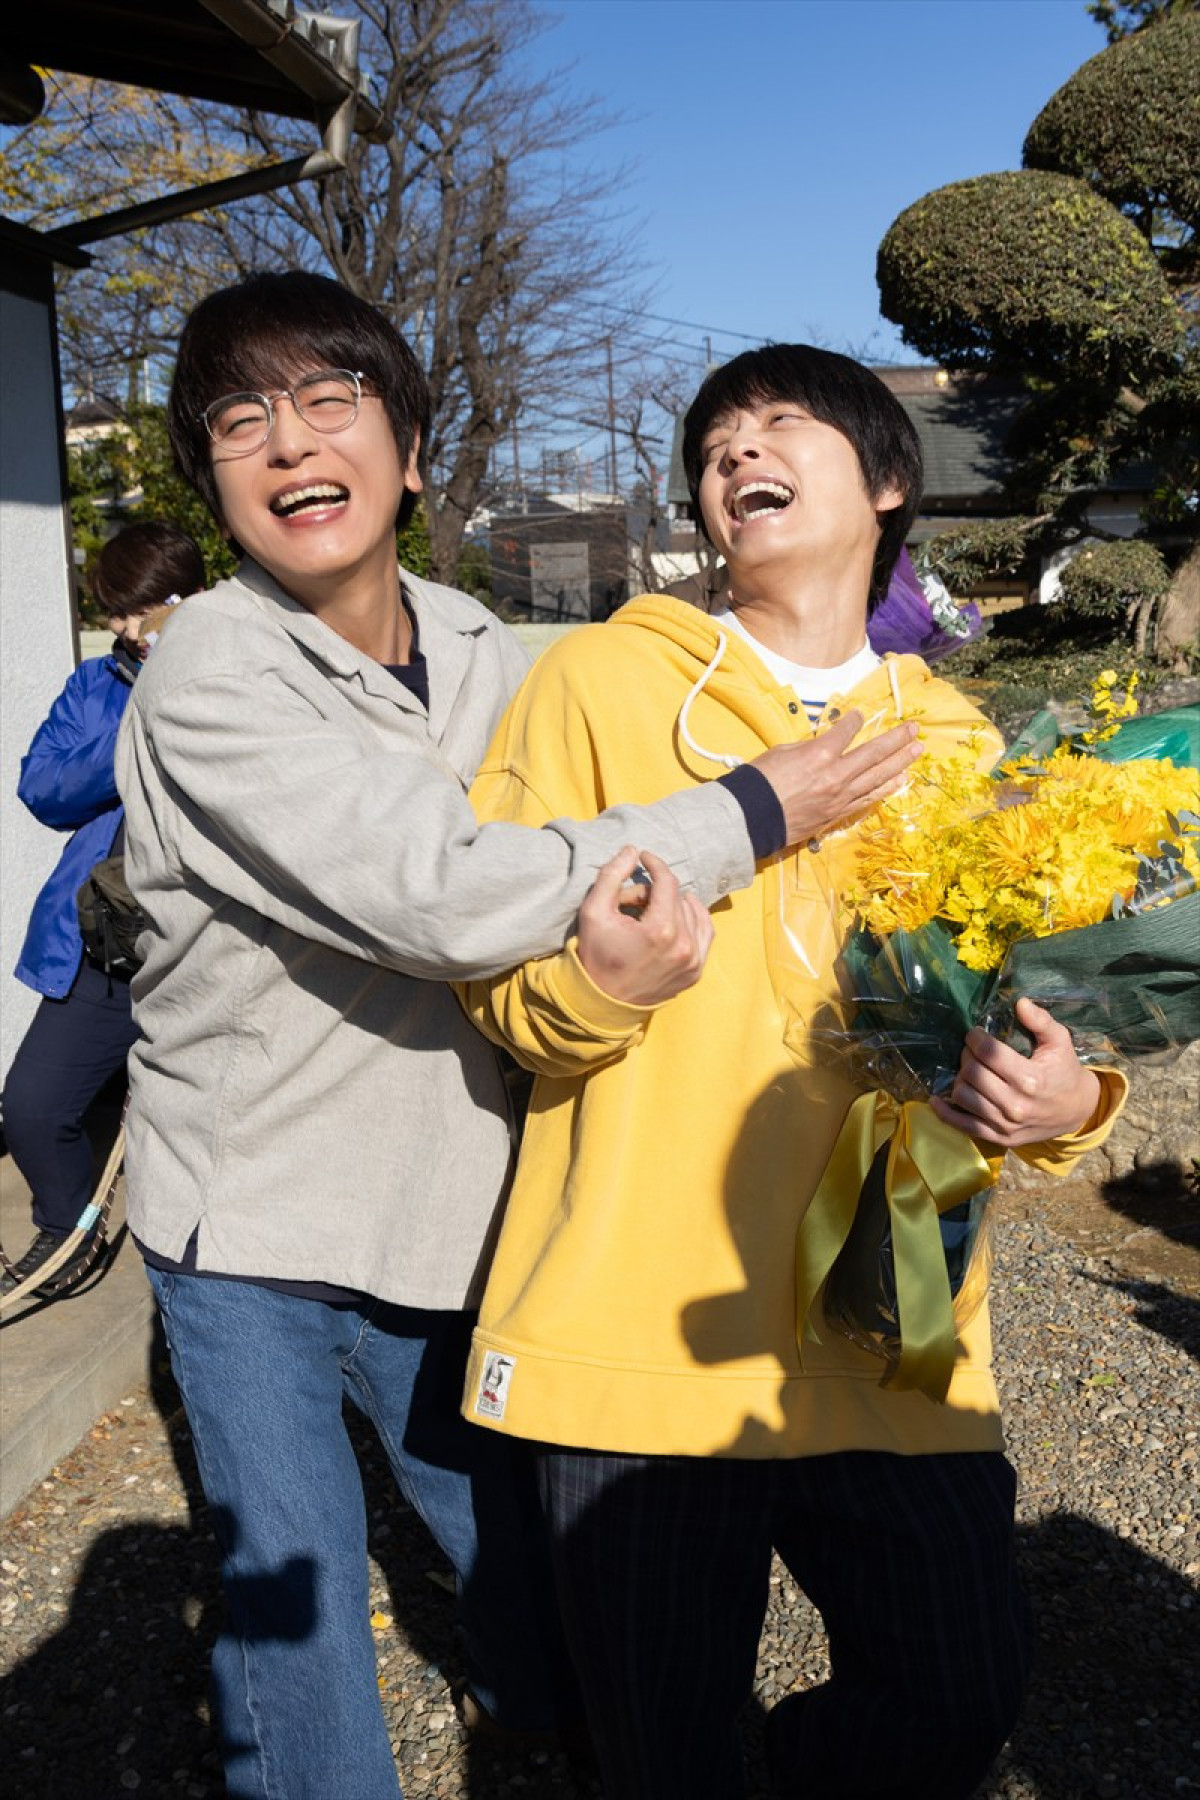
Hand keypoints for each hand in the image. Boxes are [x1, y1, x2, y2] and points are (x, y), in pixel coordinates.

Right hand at [577, 847, 714, 1005]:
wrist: (602, 1002)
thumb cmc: (596, 955)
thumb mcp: (593, 912)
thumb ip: (612, 875)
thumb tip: (633, 850)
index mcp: (660, 931)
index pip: (667, 882)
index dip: (655, 864)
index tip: (644, 857)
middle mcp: (683, 946)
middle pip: (676, 897)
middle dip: (654, 891)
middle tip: (631, 900)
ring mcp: (693, 961)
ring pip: (692, 912)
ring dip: (671, 905)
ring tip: (648, 913)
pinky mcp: (696, 971)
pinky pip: (705, 932)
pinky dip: (693, 918)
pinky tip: (677, 915)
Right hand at [751, 710, 920, 846]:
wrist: (752, 819)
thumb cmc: (760, 782)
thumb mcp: (782, 752)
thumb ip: (810, 746)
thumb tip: (825, 744)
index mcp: (820, 754)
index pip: (846, 731)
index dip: (854, 720)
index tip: (859, 715)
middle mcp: (837, 774)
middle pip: (874, 753)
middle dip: (896, 739)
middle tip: (915, 729)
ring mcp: (841, 796)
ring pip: (878, 776)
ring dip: (900, 762)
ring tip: (917, 751)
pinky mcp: (838, 813)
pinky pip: (868, 797)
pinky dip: (886, 787)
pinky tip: (899, 779)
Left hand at [929, 997, 1101, 1150]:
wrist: (1075, 1111)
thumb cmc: (1064, 1071)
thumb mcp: (1060, 1042)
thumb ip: (1041, 1021)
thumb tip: (1019, 1002)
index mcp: (1031, 1079)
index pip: (988, 1054)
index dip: (975, 1038)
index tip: (974, 1034)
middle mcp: (1016, 1104)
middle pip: (972, 1073)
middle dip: (966, 1056)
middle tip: (971, 1050)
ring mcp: (1005, 1124)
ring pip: (963, 1096)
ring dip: (960, 1078)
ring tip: (969, 1069)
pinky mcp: (998, 1137)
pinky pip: (962, 1126)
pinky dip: (945, 1113)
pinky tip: (937, 1100)